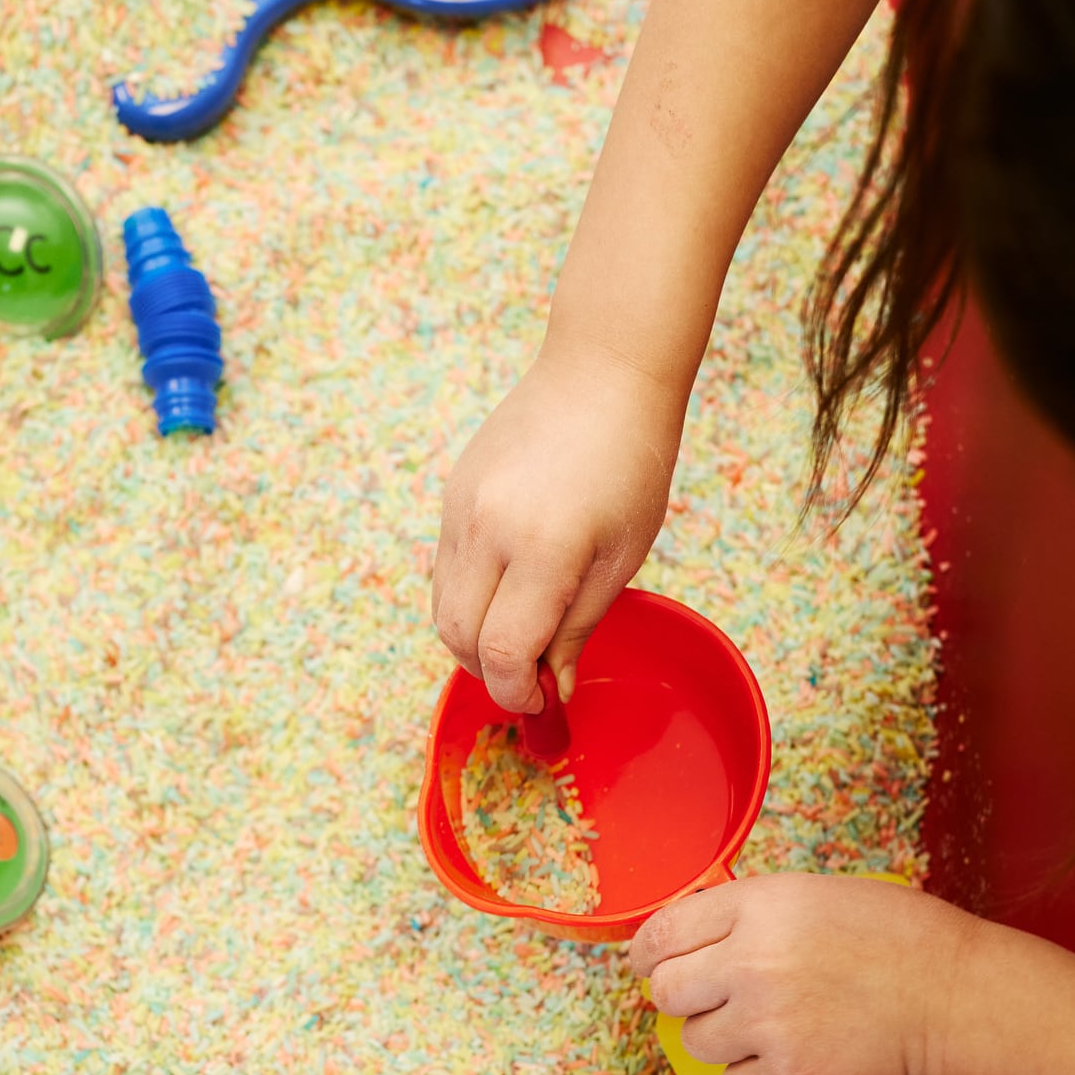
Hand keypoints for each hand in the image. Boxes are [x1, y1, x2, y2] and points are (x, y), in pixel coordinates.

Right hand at [432, 343, 684, 713]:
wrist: (602, 374)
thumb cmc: (631, 463)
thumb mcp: (621, 556)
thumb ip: (578, 627)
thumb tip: (553, 688)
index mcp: (543, 548)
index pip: (503, 652)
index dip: (518, 691)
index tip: (542, 701)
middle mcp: (488, 530)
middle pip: (459, 638)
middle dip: (491, 672)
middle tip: (532, 676)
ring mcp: (460, 510)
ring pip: (442, 608)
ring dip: (474, 639)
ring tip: (521, 633)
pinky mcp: (451, 496)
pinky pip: (445, 570)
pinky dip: (469, 598)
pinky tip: (508, 590)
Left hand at [629, 873, 969, 1074]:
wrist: (948, 992)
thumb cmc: (892, 935)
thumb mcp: (810, 894)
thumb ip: (746, 913)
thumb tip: (692, 936)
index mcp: (754, 908)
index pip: (662, 933)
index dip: (647, 953)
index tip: (649, 963)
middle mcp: (750, 964)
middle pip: (666, 993)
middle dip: (683, 996)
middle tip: (711, 997)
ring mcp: (767, 1024)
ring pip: (696, 1043)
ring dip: (720, 1038)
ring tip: (766, 1025)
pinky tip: (786, 1055)